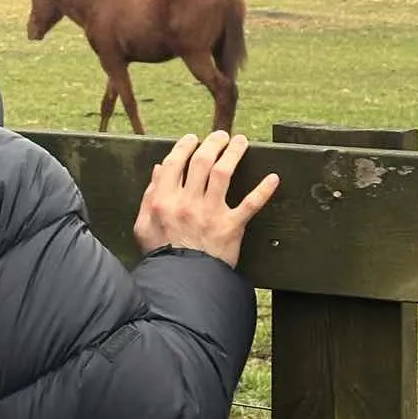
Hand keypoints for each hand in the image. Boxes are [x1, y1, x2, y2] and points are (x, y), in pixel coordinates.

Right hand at [133, 131, 279, 268]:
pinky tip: (274, 178)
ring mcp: (210, 213)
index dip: (185, 146)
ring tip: (241, 142)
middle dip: (213, 143)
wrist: (182, 282)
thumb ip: (149, 196)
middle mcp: (187, 202)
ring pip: (224, 173)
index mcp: (164, 200)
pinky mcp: (231, 227)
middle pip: (202, 161)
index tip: (193, 139)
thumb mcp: (144, 226)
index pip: (176, 163)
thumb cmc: (162, 255)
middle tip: (221, 135)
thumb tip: (159, 169)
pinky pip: (250, 204)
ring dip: (234, 153)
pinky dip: (263, 190)